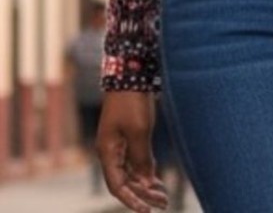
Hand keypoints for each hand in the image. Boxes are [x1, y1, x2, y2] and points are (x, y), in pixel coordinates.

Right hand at [97, 90, 168, 211]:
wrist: (130, 75)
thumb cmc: (132, 102)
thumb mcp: (139, 131)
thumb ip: (141, 157)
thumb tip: (146, 179)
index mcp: (107, 152)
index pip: (117, 186)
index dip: (132, 200)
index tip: (146, 211)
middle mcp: (110, 151)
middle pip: (125, 181)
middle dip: (143, 195)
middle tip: (163, 204)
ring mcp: (119, 144)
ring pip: (131, 172)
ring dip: (146, 185)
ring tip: (164, 196)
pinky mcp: (128, 136)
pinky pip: (135, 160)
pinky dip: (146, 171)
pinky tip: (157, 180)